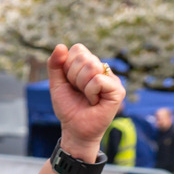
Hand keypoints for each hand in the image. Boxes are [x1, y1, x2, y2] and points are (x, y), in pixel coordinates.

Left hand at [48, 44, 124, 161]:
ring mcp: (112, 79)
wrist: (74, 128)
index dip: (67, 66)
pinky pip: (98, 80)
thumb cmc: (68, 106)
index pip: (78, 49)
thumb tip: (60, 46)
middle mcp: (103, 69)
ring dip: (81, 85)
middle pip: (84, 58)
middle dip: (73, 77)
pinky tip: (94, 101)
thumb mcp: (56, 83)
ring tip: (86, 96)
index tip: (70, 82)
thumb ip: (55, 64)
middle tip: (78, 91)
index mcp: (89, 64)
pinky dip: (90, 92)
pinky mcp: (118, 90)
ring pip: (91, 67)